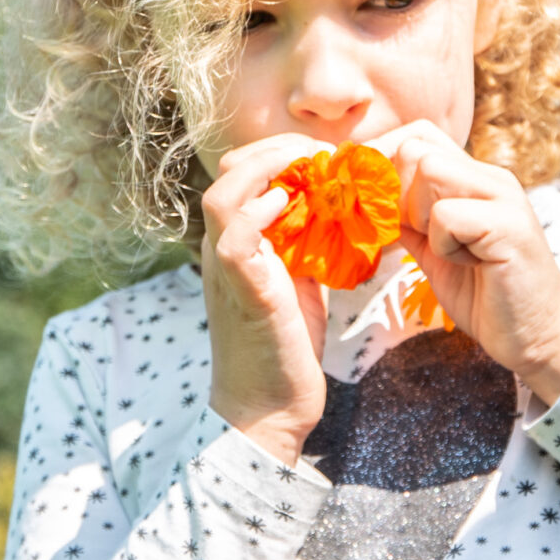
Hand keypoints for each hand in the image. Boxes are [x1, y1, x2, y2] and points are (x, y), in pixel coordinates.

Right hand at [202, 134, 332, 463]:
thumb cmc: (285, 347)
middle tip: (328, 155)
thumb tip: (338, 211)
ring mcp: (226, 268)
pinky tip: (290, 203)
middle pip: (229, 170)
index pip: (242, 171)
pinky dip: (259, 211)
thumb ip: (306, 244)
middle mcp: (221, 248)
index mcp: (234, 241)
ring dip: (269, 169)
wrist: (268, 409)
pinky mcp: (242, 290)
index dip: (282, 152)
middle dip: (281, 150)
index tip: (329, 156)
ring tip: (313, 170)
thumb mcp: (300, 282)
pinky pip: (234, 235)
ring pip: (222, 194)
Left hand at [381, 122, 559, 404]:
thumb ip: (408, 221)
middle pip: (416, 148)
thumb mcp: (434, 251)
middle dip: (398, 196)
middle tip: (419, 236)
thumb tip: (366, 199)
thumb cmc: (486, 296)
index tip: (375, 206)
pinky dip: (443, 245)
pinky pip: (445, 215)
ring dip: (421, 218)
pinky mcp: (508, 225)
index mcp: (474, 179)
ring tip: (449, 250)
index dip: (385, 163)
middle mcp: (491, 178)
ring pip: (427, 171)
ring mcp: (503, 197)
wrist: (537, 337)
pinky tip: (468, 264)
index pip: (418, 135)